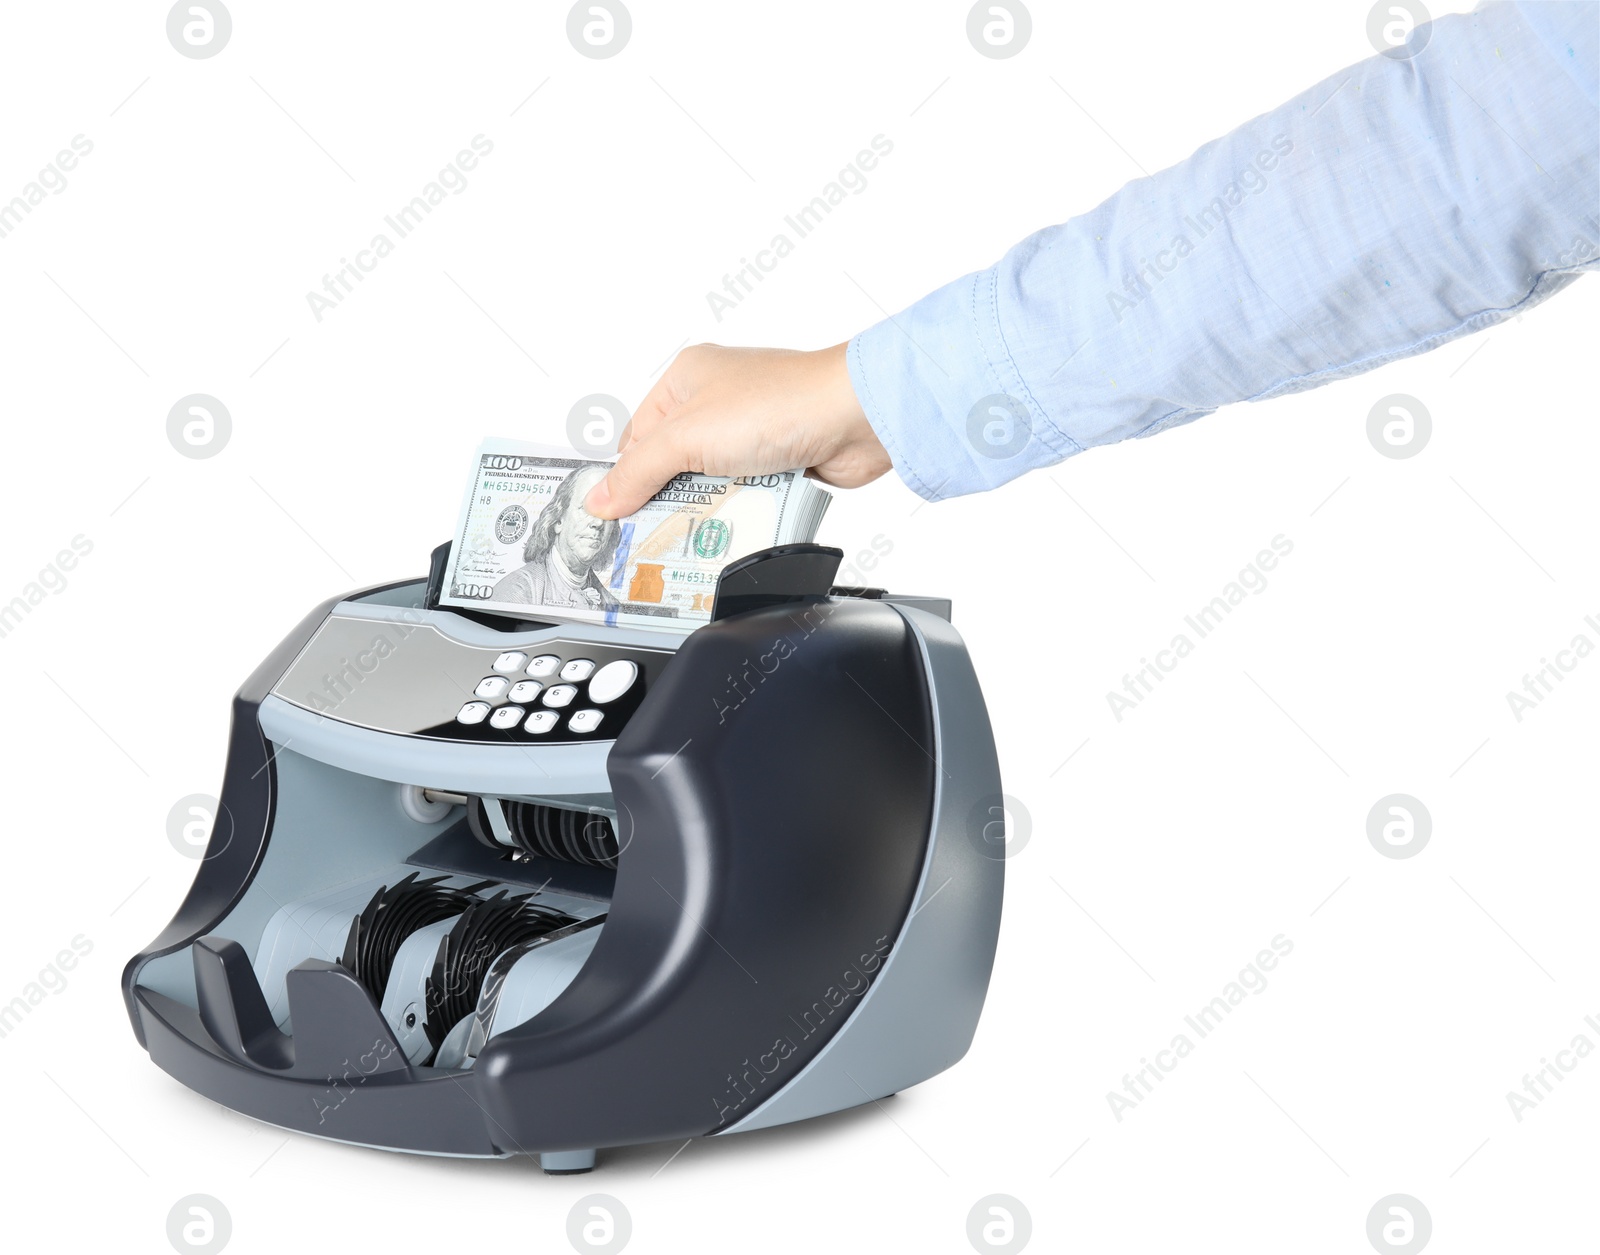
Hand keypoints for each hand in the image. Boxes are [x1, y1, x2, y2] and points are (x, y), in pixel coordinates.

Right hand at [581, 342, 892, 518]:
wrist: (855, 418)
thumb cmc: (779, 402)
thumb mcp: (688, 437)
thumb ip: (639, 471)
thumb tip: (601, 500)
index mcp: (686, 378)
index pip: (638, 437)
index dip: (626, 477)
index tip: (614, 517)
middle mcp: (718, 401)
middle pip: (673, 465)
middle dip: (666, 499)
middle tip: (648, 537)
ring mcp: (751, 432)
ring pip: (711, 486)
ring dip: (707, 511)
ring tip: (690, 538)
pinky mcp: (780, 461)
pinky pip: (746, 497)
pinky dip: (740, 514)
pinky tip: (733, 530)